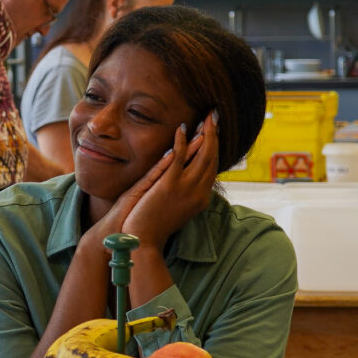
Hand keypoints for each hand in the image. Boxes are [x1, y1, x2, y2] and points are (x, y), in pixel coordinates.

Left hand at [121, 111, 218, 248]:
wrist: (141, 242)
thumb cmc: (153, 228)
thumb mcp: (175, 210)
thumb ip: (183, 196)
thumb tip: (186, 185)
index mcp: (200, 198)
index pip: (212, 168)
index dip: (215, 147)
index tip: (214, 130)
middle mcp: (198, 193)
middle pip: (212, 158)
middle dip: (214, 135)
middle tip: (216, 115)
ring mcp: (185, 189)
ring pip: (202, 156)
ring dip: (205, 133)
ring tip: (207, 116)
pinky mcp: (168, 186)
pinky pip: (178, 159)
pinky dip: (182, 142)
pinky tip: (181, 128)